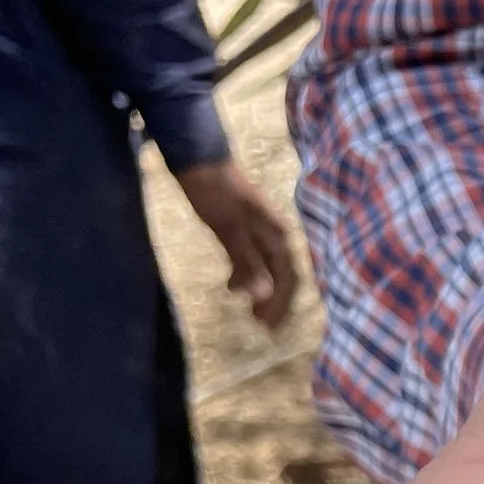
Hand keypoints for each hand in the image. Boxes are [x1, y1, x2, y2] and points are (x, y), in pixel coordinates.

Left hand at [173, 160, 298, 328]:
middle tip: (262, 326)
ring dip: (261, 292)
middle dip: (275, 302)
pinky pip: (253, 259)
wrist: (196, 156)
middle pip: (283, 276)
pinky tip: (232, 286)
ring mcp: (259, 231)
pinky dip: (247, 277)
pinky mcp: (244, 228)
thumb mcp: (228, 228)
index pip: (287, 277)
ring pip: (268, 269)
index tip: (267, 326)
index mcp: (275, 235)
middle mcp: (274, 234)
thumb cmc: (213, 191)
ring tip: (249, 312)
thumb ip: (247, 261)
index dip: (280, 304)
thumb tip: (264, 295)